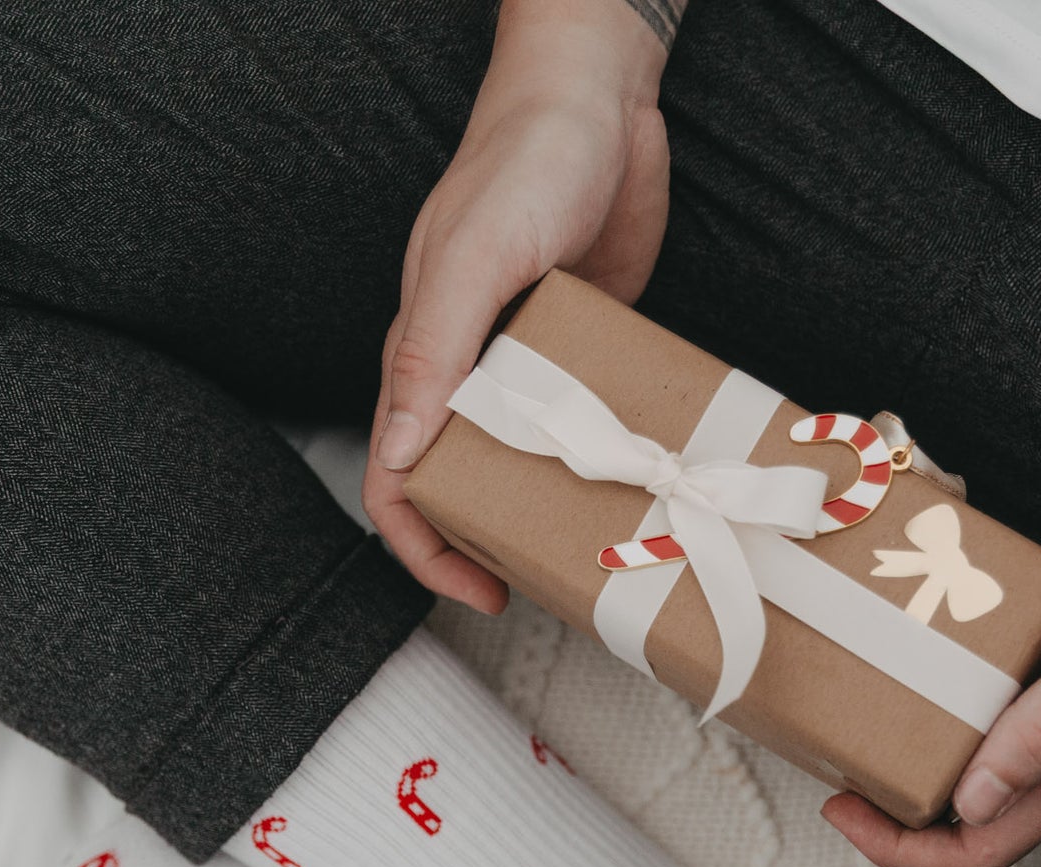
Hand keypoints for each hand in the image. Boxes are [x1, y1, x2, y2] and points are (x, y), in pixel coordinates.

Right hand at [362, 0, 673, 612]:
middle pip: (463, 488)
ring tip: (602, 545)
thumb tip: (398, 451)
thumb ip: (431, 352)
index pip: (398, 481)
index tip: (479, 591)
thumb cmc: (522, 161)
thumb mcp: (473, 257)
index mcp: (423, 361)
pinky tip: (642, 481)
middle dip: (492, 547)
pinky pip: (586, 426)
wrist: (601, 101)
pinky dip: (606, 463)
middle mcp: (469, 376)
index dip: (426, 550)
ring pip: (526, 466)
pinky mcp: (583, 355)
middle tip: (551, 580)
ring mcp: (529, 370)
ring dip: (552, 513)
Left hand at [822, 431, 1040, 866]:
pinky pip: (988, 706)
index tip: (842, 810)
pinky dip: (939, 701)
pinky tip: (907, 667)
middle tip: (833, 775)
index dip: (903, 850)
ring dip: (912, 761)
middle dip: (894, 815)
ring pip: (974, 765)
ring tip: (855, 726)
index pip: (981, 850)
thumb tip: (974, 804)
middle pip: (968, 819)